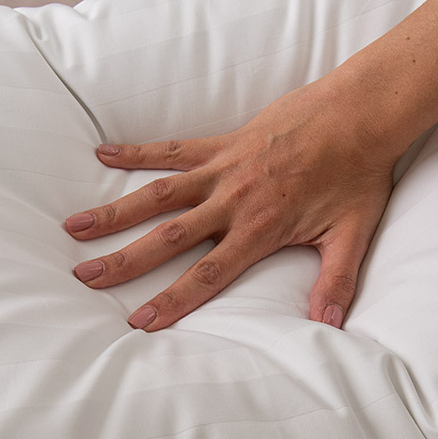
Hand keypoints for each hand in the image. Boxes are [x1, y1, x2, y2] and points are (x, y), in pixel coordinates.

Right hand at [64, 78, 397, 330]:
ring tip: (76, 226)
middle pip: (168, 238)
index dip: (171, 300)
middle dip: (124, 261)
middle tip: (84, 277)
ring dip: (115, 211)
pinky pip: (172, 148)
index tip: (138, 321)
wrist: (361, 112)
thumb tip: (329, 326)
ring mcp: (223, 168)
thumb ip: (336, 282)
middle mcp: (232, 201)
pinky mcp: (223, 142)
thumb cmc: (358, 174)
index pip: (207, 275)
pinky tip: (102, 153)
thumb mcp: (353, 234)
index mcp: (260, 229)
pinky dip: (136, 151)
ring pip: (158, 193)